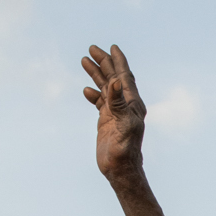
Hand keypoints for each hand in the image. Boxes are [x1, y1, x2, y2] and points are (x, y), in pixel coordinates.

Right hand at [81, 44, 146, 180]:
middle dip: (104, 62)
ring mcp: (115, 112)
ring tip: (84, 60)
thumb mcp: (123, 124)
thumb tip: (115, 81)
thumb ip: (118, 102)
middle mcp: (125, 105)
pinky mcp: (107, 120)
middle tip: (92, 49)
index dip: (119, 61)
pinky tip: (86, 90)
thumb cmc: (125, 149)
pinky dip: (93, 94)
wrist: (120, 169)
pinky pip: (100, 102)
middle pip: (114, 77)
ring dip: (96, 74)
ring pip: (105, 88)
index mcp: (132, 103)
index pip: (125, 76)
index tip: (112, 47)